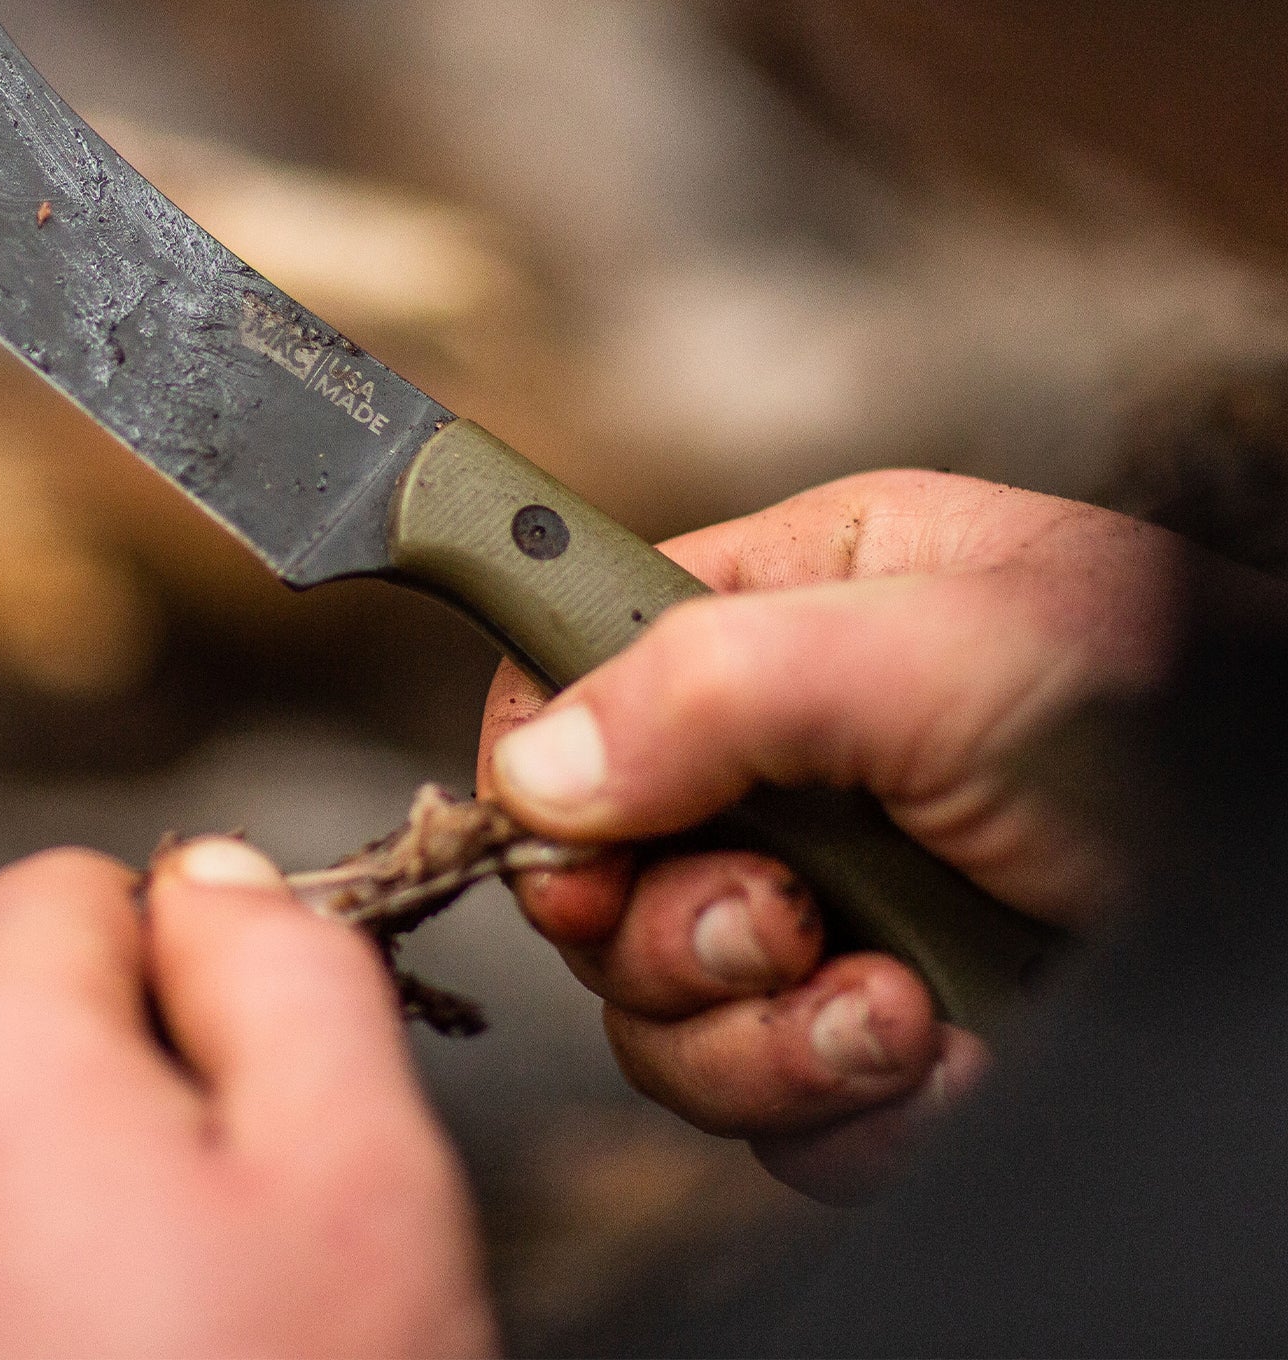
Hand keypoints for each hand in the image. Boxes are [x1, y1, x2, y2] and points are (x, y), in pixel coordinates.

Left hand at [0, 839, 494, 1359]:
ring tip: (155, 1327)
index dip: (184, 966)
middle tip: (219, 1230)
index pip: (69, 891)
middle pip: (0, 1012)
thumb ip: (279, 953)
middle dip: (114, 1077)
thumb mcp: (361, 1152)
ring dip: (52, 1188)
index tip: (245, 1091)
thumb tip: (206, 876)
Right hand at [478, 470, 1187, 1201]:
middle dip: (680, 929)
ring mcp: (833, 896)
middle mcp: (796, 751)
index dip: (552, 772)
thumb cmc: (1174, 724)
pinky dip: (838, 1108)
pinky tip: (937, 1058)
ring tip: (891, 1006)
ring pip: (667, 1004)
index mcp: (794, 605)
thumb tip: (539, 775)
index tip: (577, 851)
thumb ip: (713, 683)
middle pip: (603, 865)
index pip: (579, 669)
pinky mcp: (877, 1022)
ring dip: (761, 1035)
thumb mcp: (942, 652)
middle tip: (781, 925)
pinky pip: (768, 1104)